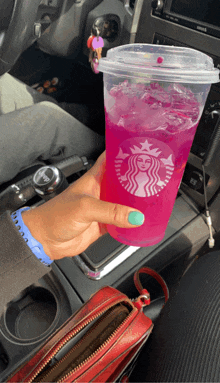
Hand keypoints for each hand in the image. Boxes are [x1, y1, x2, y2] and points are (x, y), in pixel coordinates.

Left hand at [22, 153, 143, 259]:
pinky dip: (131, 221)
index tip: (143, 149)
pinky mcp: (102, 224)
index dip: (126, 152)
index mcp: (94, 178)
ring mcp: (102, 208)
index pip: (112, 159)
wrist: (44, 239)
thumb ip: (110, 211)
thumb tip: (135, 216)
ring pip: (124, 202)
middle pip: (123, 181)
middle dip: (138, 178)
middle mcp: (100, 190)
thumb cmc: (55, 215)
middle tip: (156, 177)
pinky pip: (121, 221)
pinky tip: (141, 221)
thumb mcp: (84, 207)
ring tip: (154, 198)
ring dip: (136, 201)